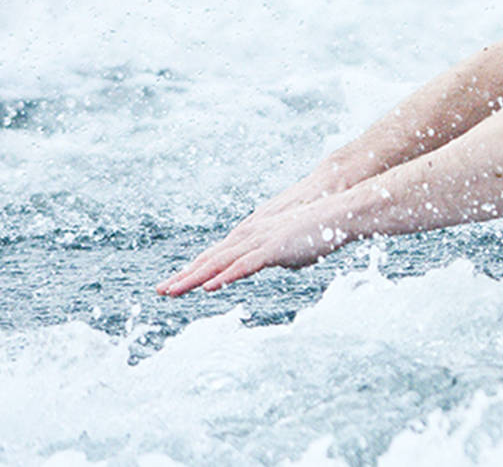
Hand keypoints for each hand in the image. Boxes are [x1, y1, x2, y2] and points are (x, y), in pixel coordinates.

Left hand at [158, 194, 359, 294]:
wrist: (341, 210)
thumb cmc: (322, 229)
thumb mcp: (295, 248)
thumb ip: (280, 256)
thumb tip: (279, 264)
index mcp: (253, 235)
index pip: (217, 255)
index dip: (194, 269)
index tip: (176, 283)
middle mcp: (250, 235)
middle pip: (210, 258)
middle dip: (184, 276)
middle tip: (160, 291)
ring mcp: (260, 240)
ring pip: (220, 263)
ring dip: (194, 278)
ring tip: (173, 292)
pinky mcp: (273, 248)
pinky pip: (243, 265)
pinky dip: (224, 276)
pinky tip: (209, 287)